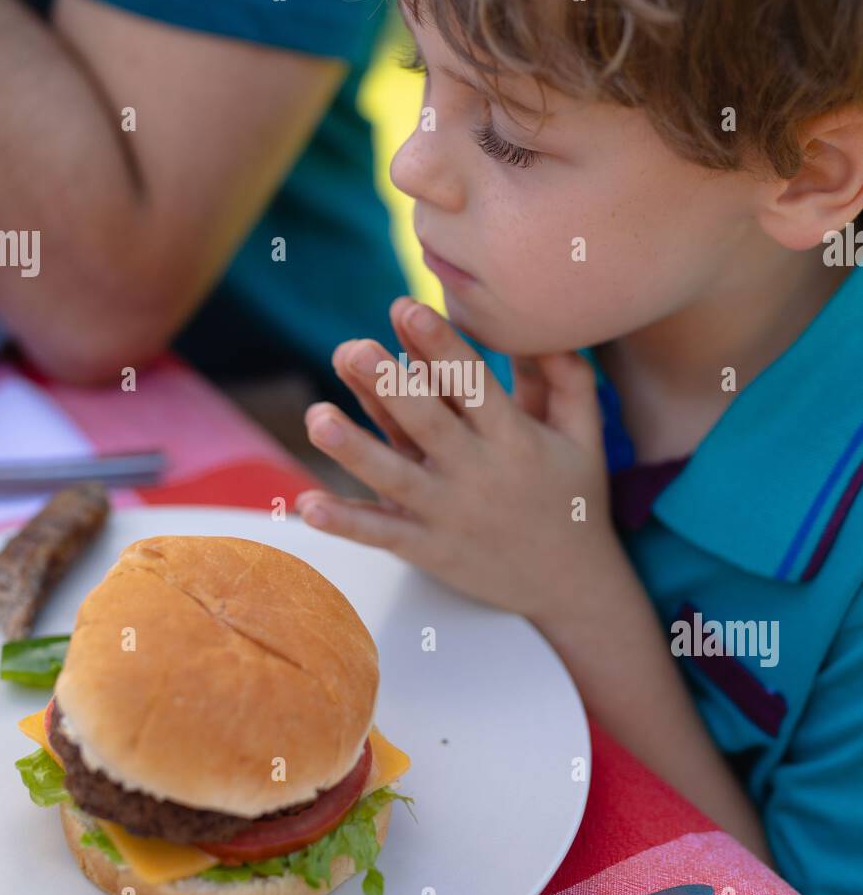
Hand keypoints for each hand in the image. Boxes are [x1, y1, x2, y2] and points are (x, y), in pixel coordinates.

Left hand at [295, 297, 616, 620]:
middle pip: (428, 424)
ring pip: (394, 478)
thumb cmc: (575, 496)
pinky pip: (382, 535)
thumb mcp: (584, 435)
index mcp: (514, 438)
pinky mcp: (427, 550)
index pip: (473, 385)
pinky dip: (346, 523)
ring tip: (317, 417)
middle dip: (390, 386)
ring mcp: (448, 514)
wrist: (572, 586)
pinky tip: (308, 506)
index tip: (407, 307)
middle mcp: (478, 473)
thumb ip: (567, 378)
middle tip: (355, 348)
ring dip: (353, 449)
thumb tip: (540, 329)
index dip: (440, 346)